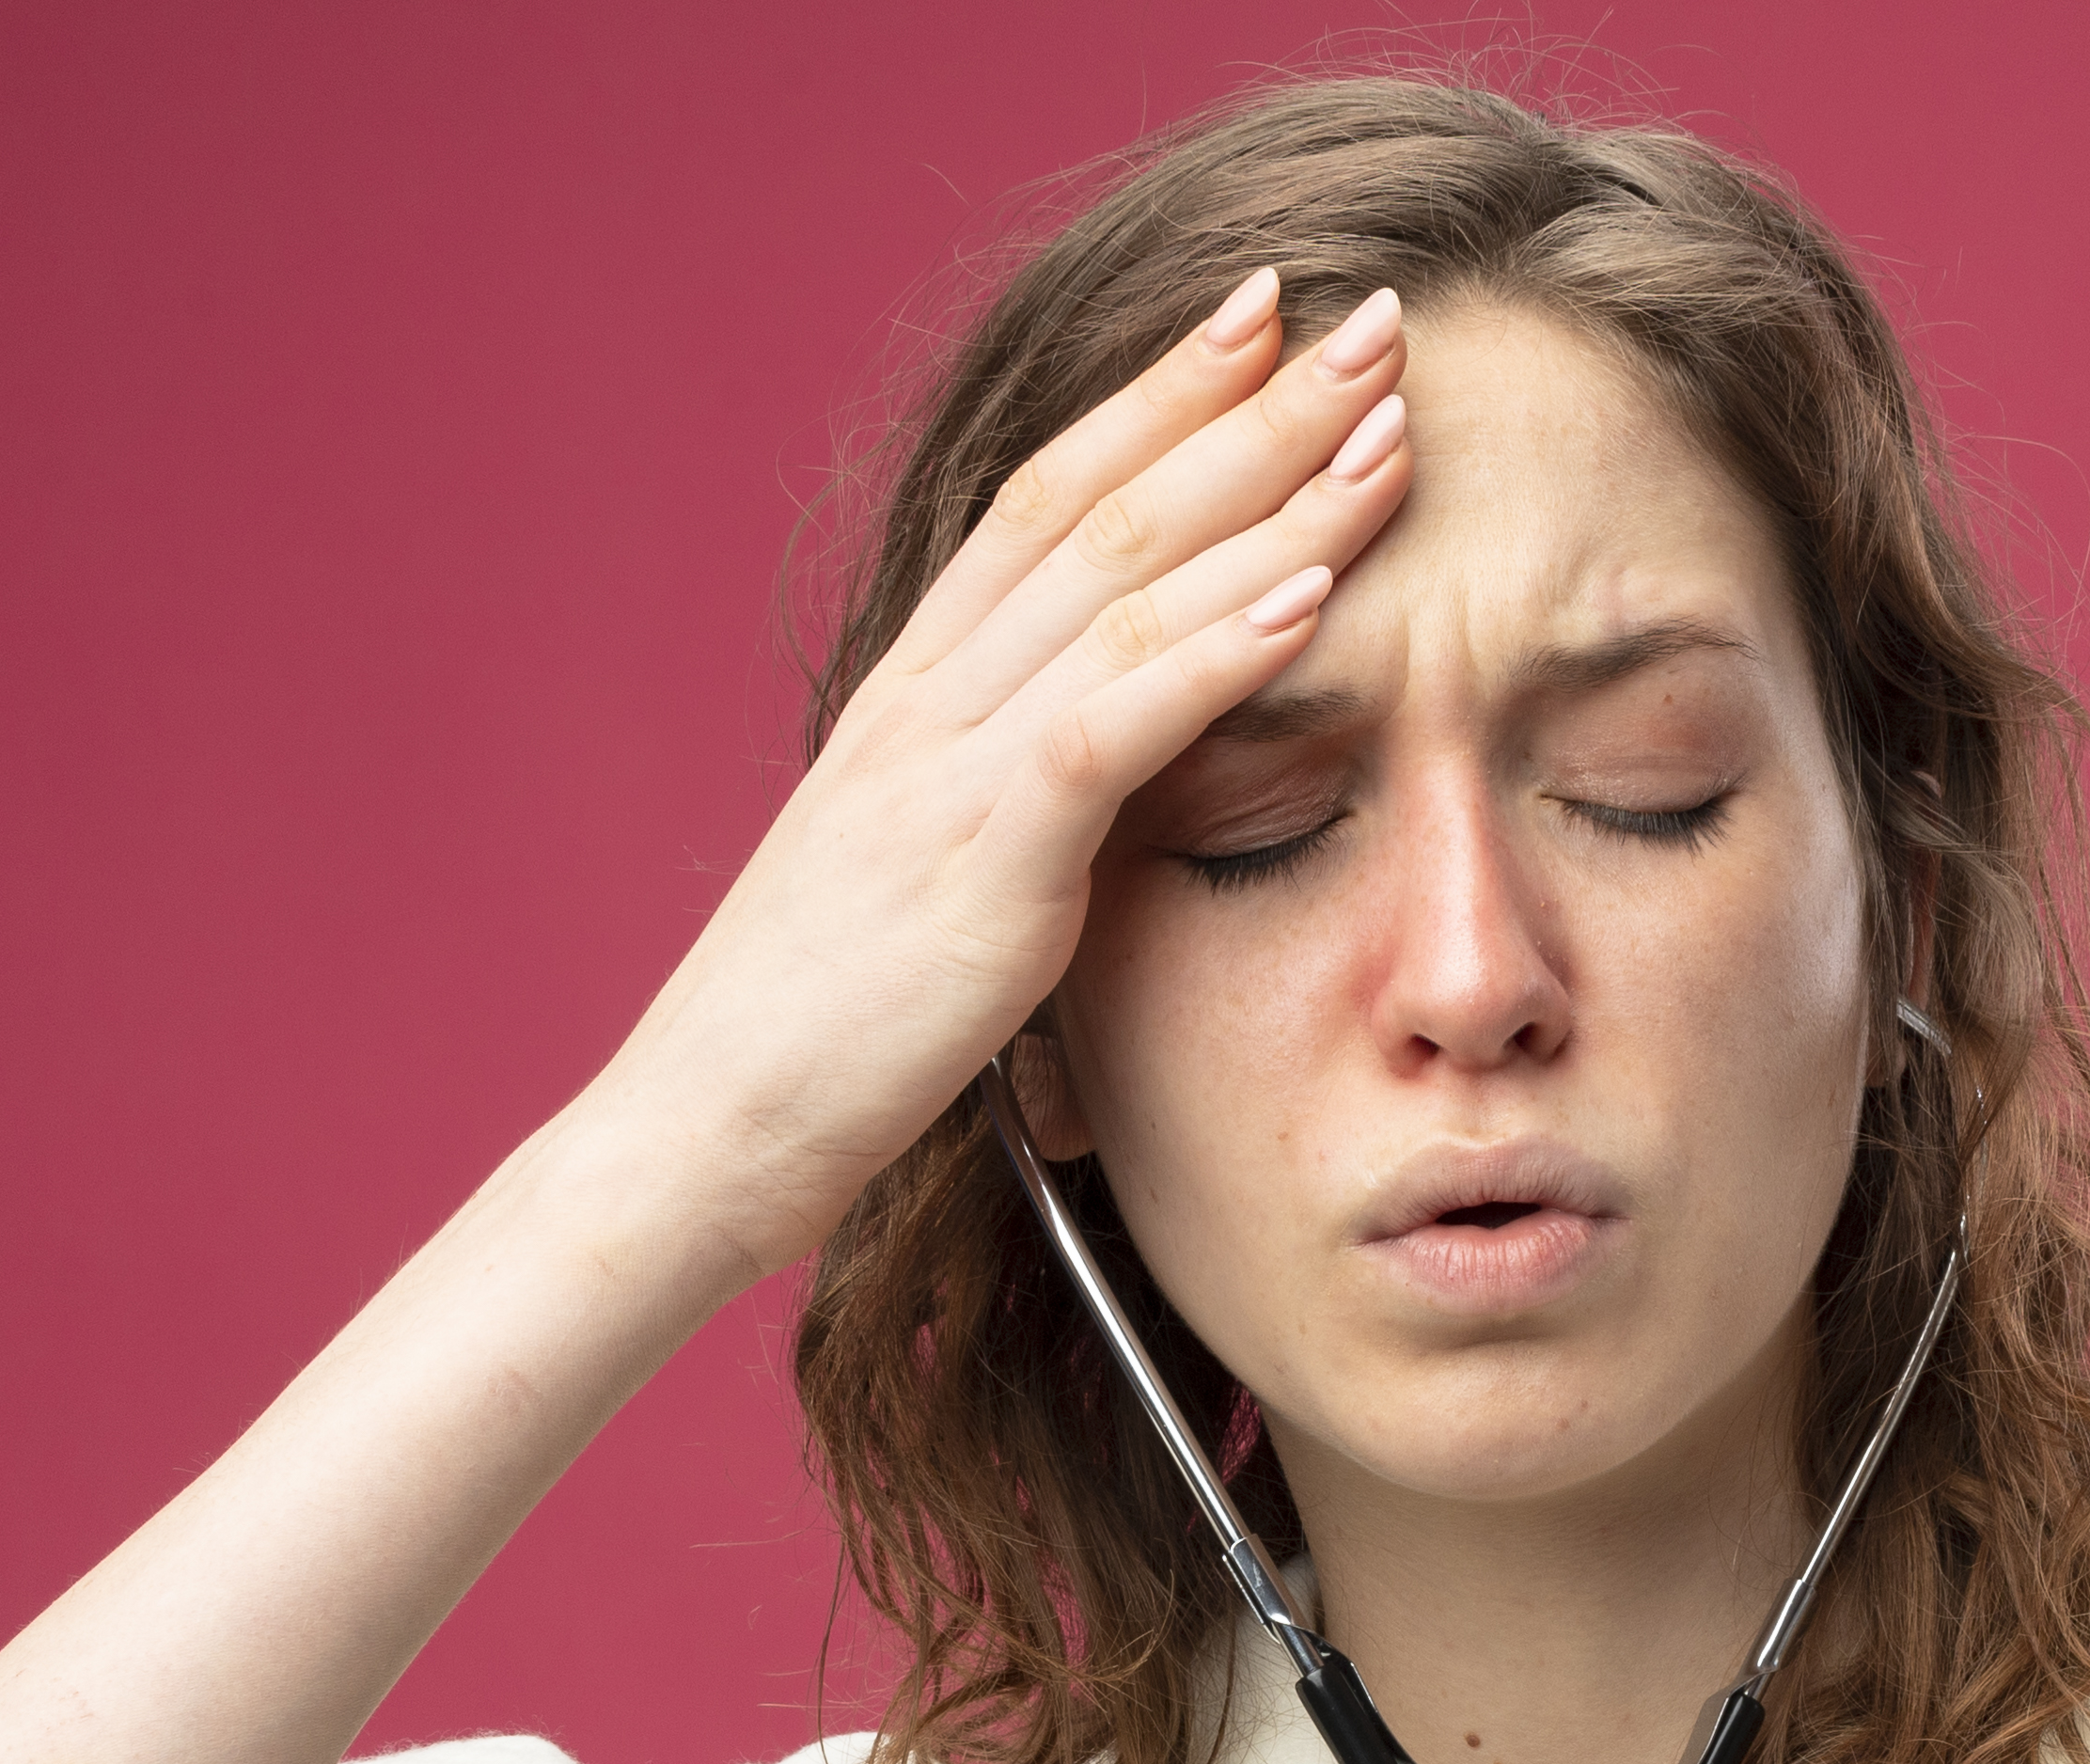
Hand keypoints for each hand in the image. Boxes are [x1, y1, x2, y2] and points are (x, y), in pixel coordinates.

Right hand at [582, 268, 1420, 1287]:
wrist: (706, 1125)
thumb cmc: (816, 1034)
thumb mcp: (917, 882)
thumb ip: (999, 807)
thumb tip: (1086, 785)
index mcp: (917, 694)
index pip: (1050, 498)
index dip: (1158, 397)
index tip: (1259, 318)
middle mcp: (933, 697)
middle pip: (1109, 505)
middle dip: (1250, 401)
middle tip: (1371, 312)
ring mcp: (952, 766)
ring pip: (1132, 587)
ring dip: (1270, 497)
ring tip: (1383, 421)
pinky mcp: (984, 856)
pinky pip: (1115, 724)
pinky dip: (1217, 650)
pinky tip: (1310, 592)